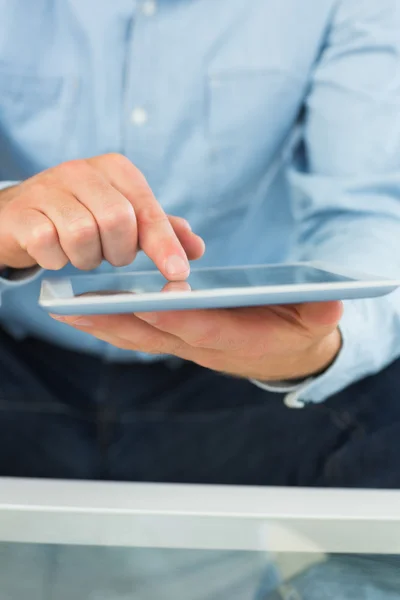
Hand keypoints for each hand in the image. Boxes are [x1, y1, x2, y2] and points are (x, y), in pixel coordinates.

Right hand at [0, 154, 203, 275]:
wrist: (21, 214)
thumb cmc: (82, 216)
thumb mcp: (124, 218)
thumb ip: (159, 231)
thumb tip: (196, 248)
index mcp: (115, 169)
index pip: (147, 210)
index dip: (164, 244)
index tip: (179, 273)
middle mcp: (81, 171)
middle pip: (117, 221)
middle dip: (118, 251)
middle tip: (109, 254)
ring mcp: (48, 188)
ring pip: (82, 235)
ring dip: (86, 257)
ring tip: (81, 253)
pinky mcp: (22, 211)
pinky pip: (48, 244)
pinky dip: (56, 259)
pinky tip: (54, 252)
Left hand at [52, 300, 342, 380]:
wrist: (286, 353)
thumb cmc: (298, 331)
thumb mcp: (317, 321)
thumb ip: (321, 312)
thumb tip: (331, 302)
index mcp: (240, 340)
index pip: (205, 329)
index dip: (180, 317)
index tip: (150, 301)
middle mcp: (205, 346)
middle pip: (157, 335)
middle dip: (118, 322)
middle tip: (78, 308)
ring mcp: (187, 343)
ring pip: (139, 336)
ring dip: (102, 324)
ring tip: (65, 308)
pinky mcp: (178, 336)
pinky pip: (138, 332)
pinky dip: (110, 323)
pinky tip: (84, 311)